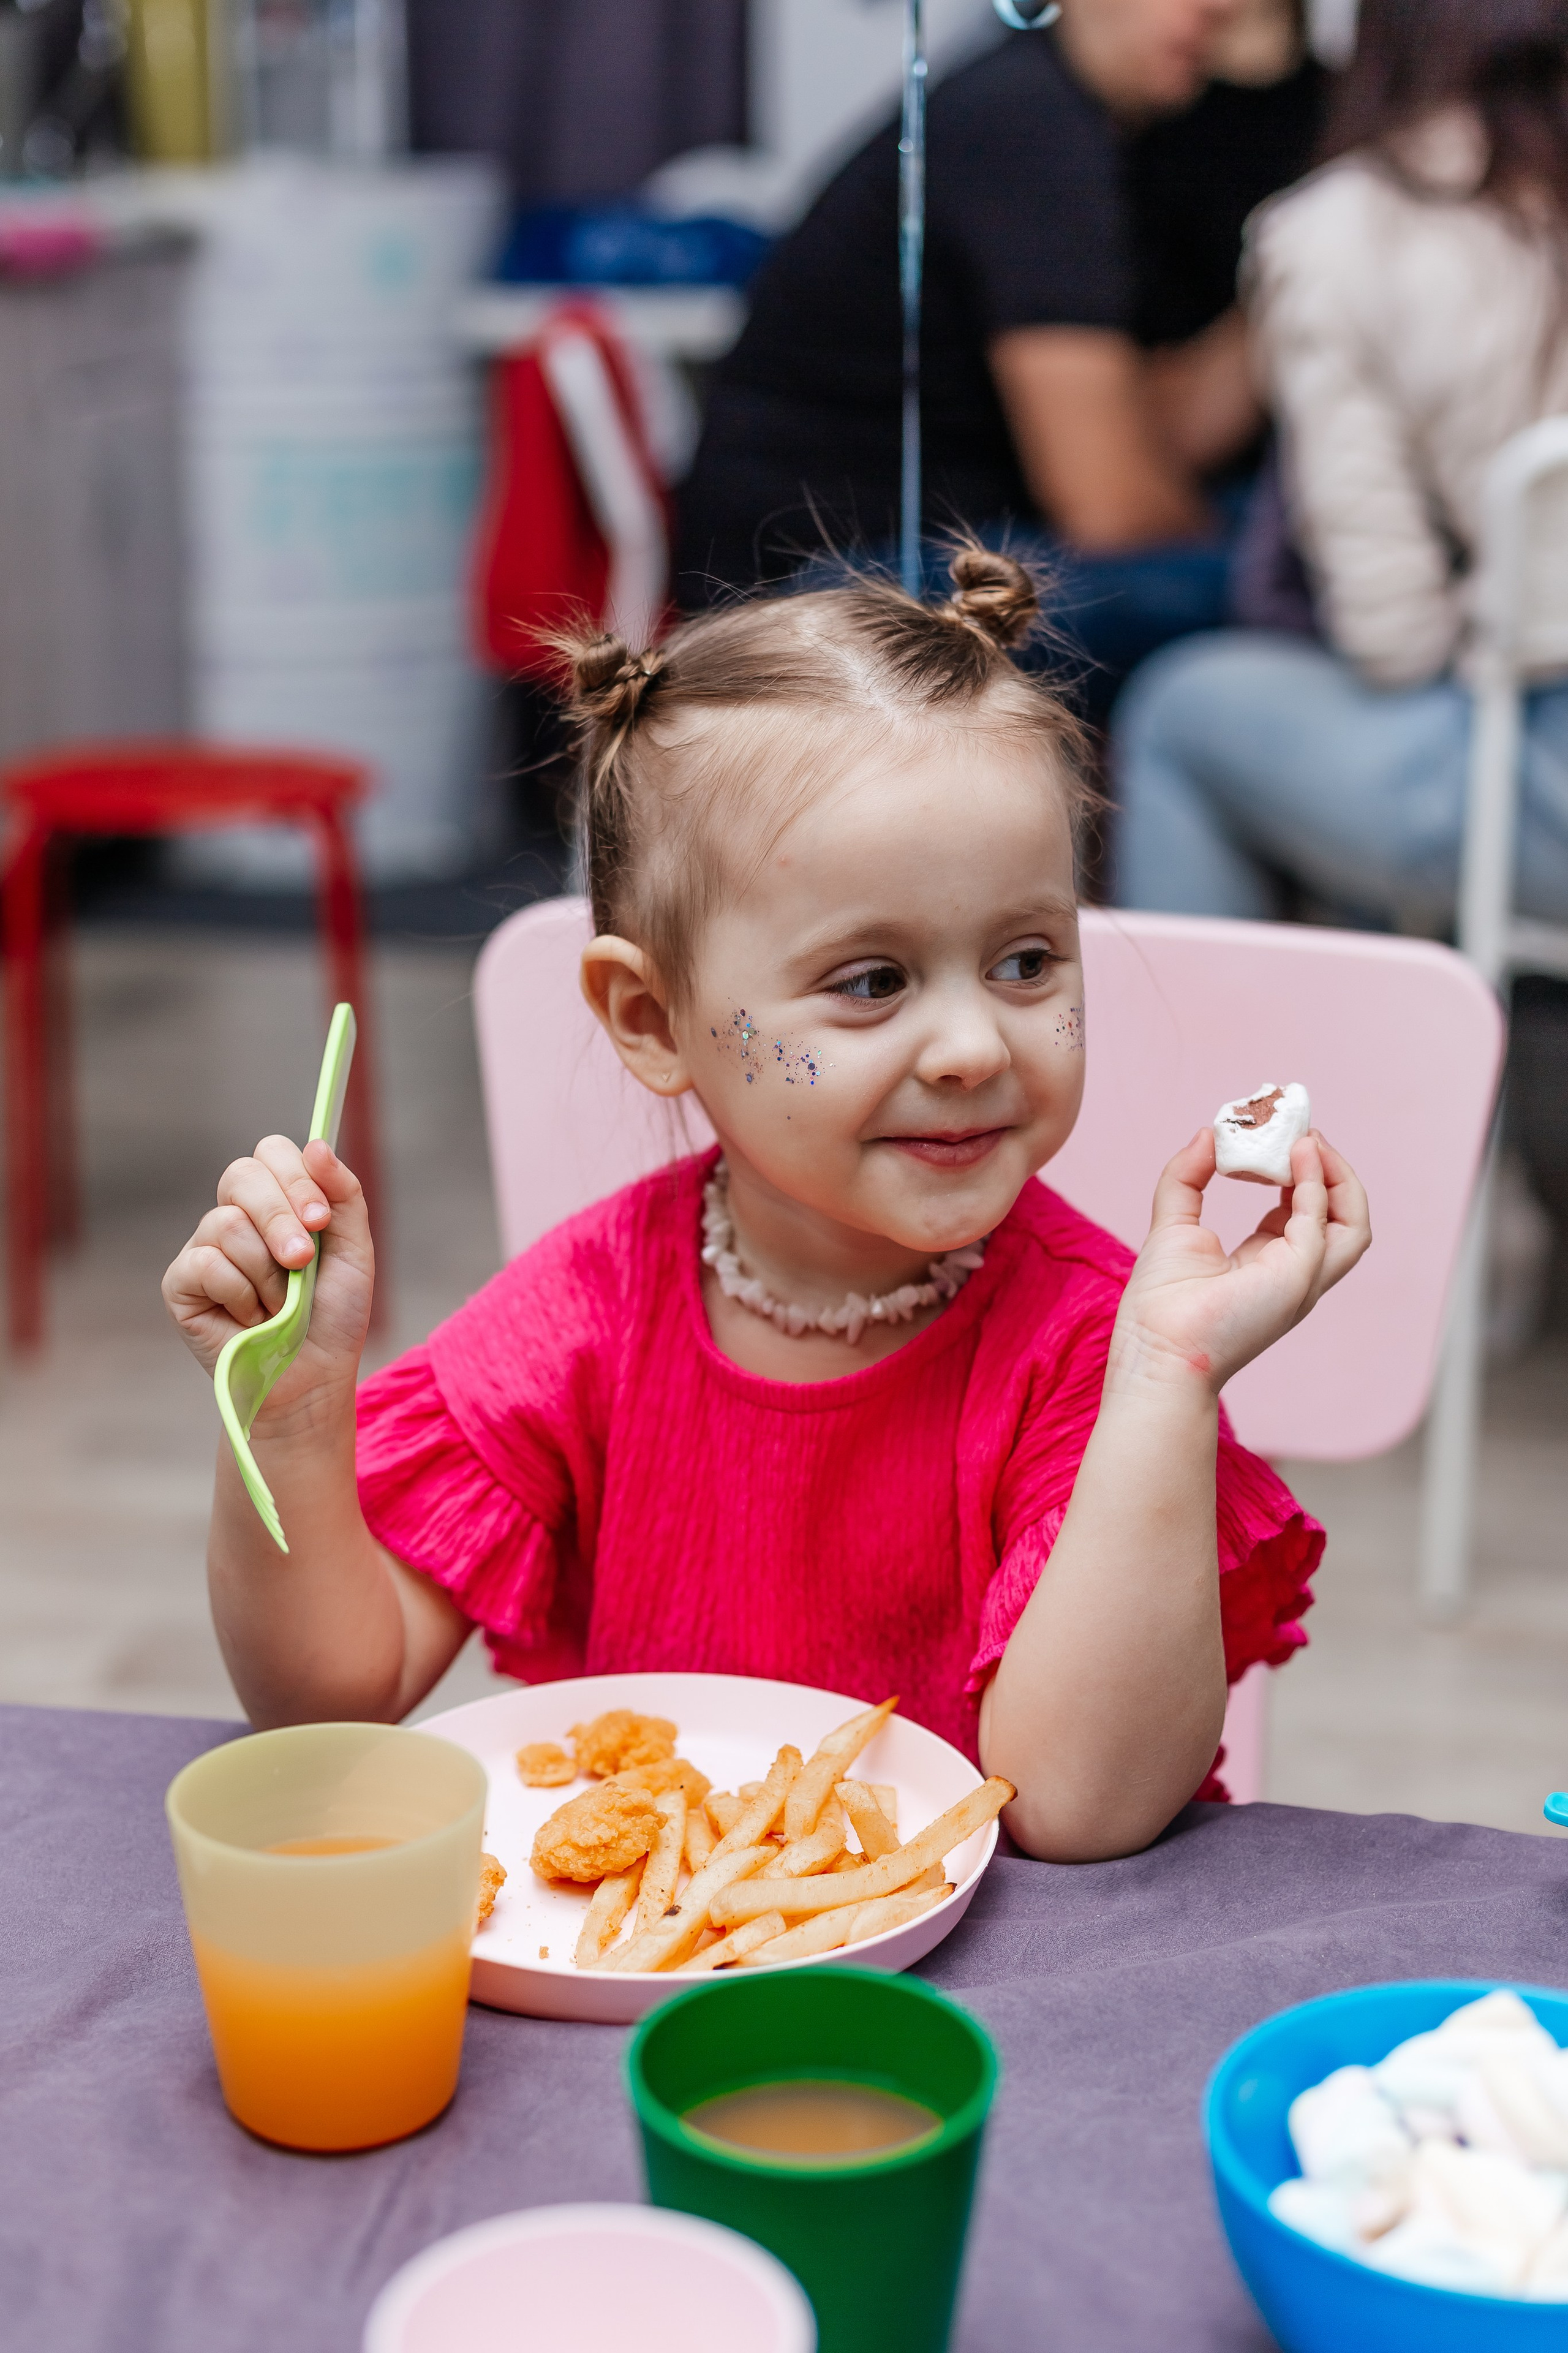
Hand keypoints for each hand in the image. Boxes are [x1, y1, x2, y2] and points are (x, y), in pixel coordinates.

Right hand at [161, 1135, 372, 1423]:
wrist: (314, 1377)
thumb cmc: (332, 1316)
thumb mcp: (354, 1250)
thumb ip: (343, 1194)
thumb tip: (317, 1143)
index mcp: (277, 1201)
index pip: (271, 1152)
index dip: (295, 1177)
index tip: (321, 1219)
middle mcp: (236, 1216)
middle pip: (242, 1174)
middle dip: (281, 1217)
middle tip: (303, 1260)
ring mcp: (204, 1248)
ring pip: (227, 1223)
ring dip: (268, 1272)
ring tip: (280, 1305)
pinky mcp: (181, 1283)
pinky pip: (206, 1264)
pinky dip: (241, 1295)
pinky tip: (250, 1319)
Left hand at [1110, 1129, 1370, 1397]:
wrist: (1156, 1351)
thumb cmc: (1160, 1305)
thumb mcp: (1173, 1225)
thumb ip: (1188, 1178)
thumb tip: (1208, 1134)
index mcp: (1269, 1262)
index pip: (1303, 1209)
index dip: (1298, 1170)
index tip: (1277, 1136)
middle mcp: (1294, 1271)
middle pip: (1341, 1215)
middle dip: (1329, 1168)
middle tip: (1301, 1131)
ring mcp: (1302, 1278)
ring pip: (1352, 1223)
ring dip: (1336, 1175)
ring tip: (1306, 1139)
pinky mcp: (1298, 1277)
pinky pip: (1322, 1223)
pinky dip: (1315, 1185)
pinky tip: (1296, 1154)